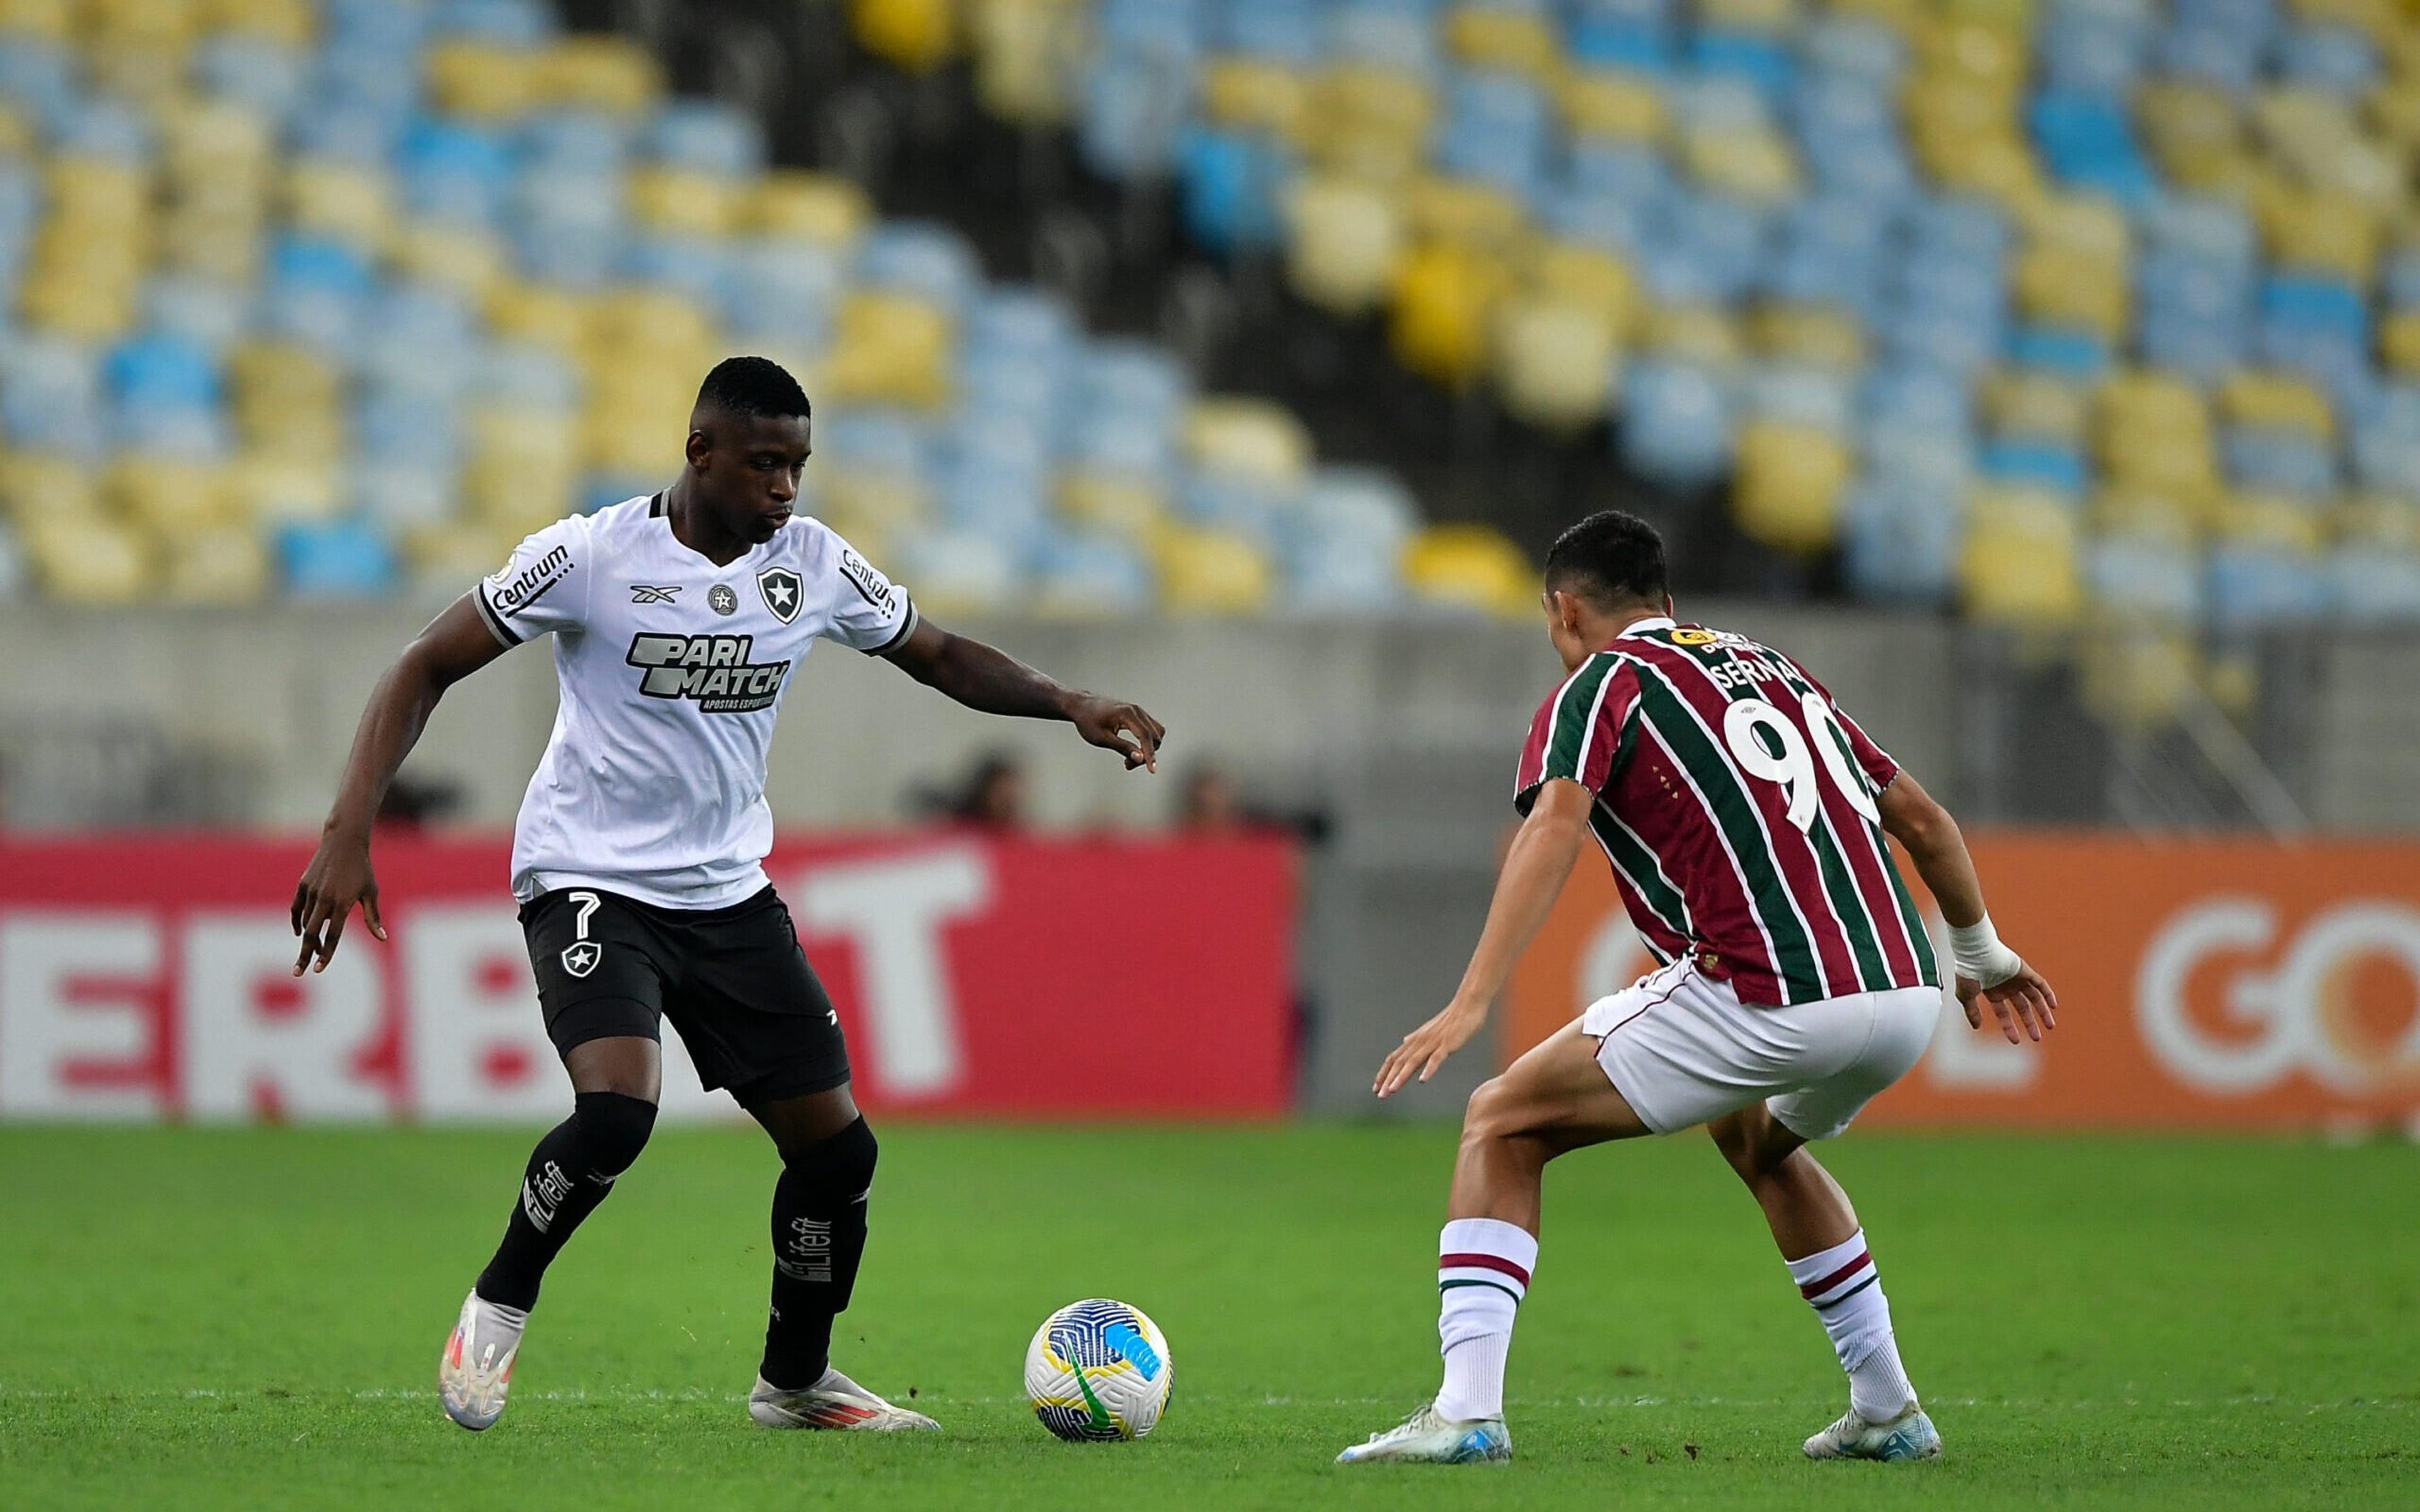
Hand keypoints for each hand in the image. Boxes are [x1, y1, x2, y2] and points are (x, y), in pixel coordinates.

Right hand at [291, 829, 385, 975]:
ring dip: (308, 939)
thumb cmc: (362, 869)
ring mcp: (311, 891)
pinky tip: (299, 933)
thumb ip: (373, 918)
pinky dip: (296, 922)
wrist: (343, 842)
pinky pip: (296, 909)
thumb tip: (383, 938)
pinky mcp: (303, 885)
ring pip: (305, 922)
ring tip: (311, 952)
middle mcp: (325, 898)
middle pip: (311, 933)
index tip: (319, 969)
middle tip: (298, 972)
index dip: (326, 954)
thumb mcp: (371, 892)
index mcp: (343, 902)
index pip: (332, 935)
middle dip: (304, 955)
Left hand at [1069, 694, 1164, 770]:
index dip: (1150, 755)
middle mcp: (1137, 710)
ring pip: (1155, 733)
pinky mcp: (1138, 714)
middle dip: (1146, 754)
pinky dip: (1146, 742)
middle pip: (1153, 736)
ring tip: (1130, 759)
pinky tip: (1134, 750)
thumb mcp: (1102, 738)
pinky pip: (1151, 729)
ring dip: (1148, 748)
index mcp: (1128, 714)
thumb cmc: (1088, 720)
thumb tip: (1140, 758)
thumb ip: (1123, 747)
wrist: (1082, 706)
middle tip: (1127, 764)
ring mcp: (1139, 711)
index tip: (1152, 770)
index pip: (1145, 736)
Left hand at [1375, 997, 1488, 1097]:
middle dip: (1388, 1079)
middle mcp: (1420, 1041)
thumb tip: (1405, 1041)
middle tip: (1379, 1095)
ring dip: (1401, 1077)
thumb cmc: (1451, 1018)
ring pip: (1413, 1061)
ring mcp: (1433, 1042)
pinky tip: (1423, 1080)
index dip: (1384, 1073)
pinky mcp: (1447, 1044)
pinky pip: (1436, 1058)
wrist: (1468, 1004)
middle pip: (1400, 1062)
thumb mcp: (1430, 1029)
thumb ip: (1417, 1038)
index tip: (1376, 1087)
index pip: (1394, 1058)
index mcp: (1416, 1039)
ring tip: (1391, 1090)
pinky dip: (1428, 1069)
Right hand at [1958, 961, 2056, 1044]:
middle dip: (2030, 1023)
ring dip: (2042, 1011)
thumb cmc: (1967, 971)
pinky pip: (2040, 984)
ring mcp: (2016, 979)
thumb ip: (1971, 1011)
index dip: (2009, 1027)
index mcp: (1993, 992)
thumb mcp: (1965, 996)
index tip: (2015, 1041)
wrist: (1974, 952)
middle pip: (2022, 1008)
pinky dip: (2047, 994)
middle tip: (2037, 1038)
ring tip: (2050, 1026)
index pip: (2004, 1013)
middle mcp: (2006, 986)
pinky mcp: (2024, 971)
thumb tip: (1976, 1027)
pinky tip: (2053, 1006)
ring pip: (2034, 997)